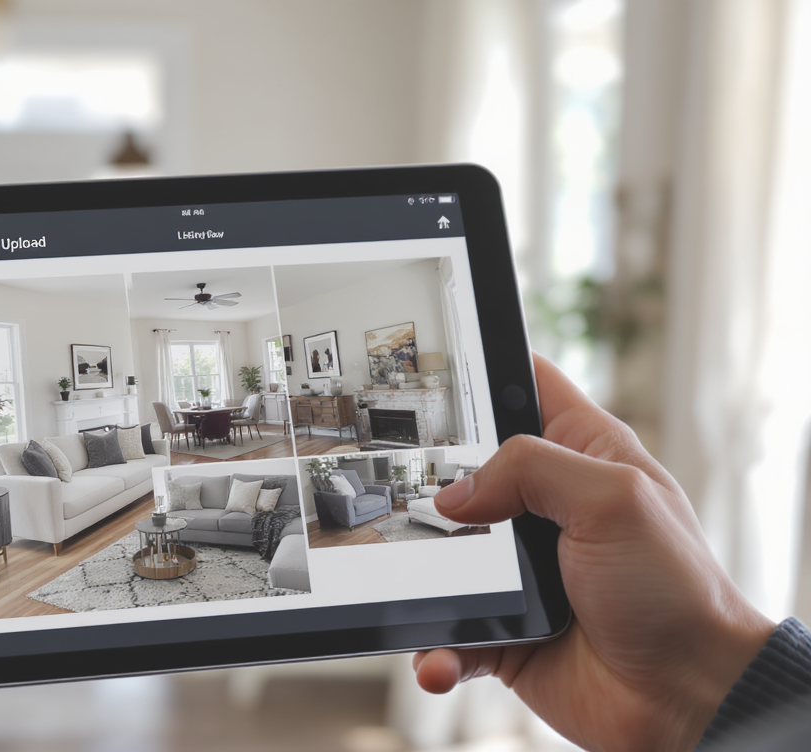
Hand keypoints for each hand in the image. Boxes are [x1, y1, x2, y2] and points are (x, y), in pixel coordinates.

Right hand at [412, 354, 774, 751]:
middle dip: (429, 480)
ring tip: (411, 583)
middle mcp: (546, 508)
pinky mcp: (502, 628)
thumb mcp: (614, 499)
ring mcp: (520, 571)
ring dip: (421, 572)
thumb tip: (456, 493)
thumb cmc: (675, 592)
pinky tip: (438, 654)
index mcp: (582, 457)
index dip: (483, 373)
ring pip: (443, 553)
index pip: (527, 388)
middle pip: (465, 470)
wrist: (684, 697)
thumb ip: (530, 469)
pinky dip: (435, 645)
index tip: (431, 369)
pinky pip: (448, 631)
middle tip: (404, 486)